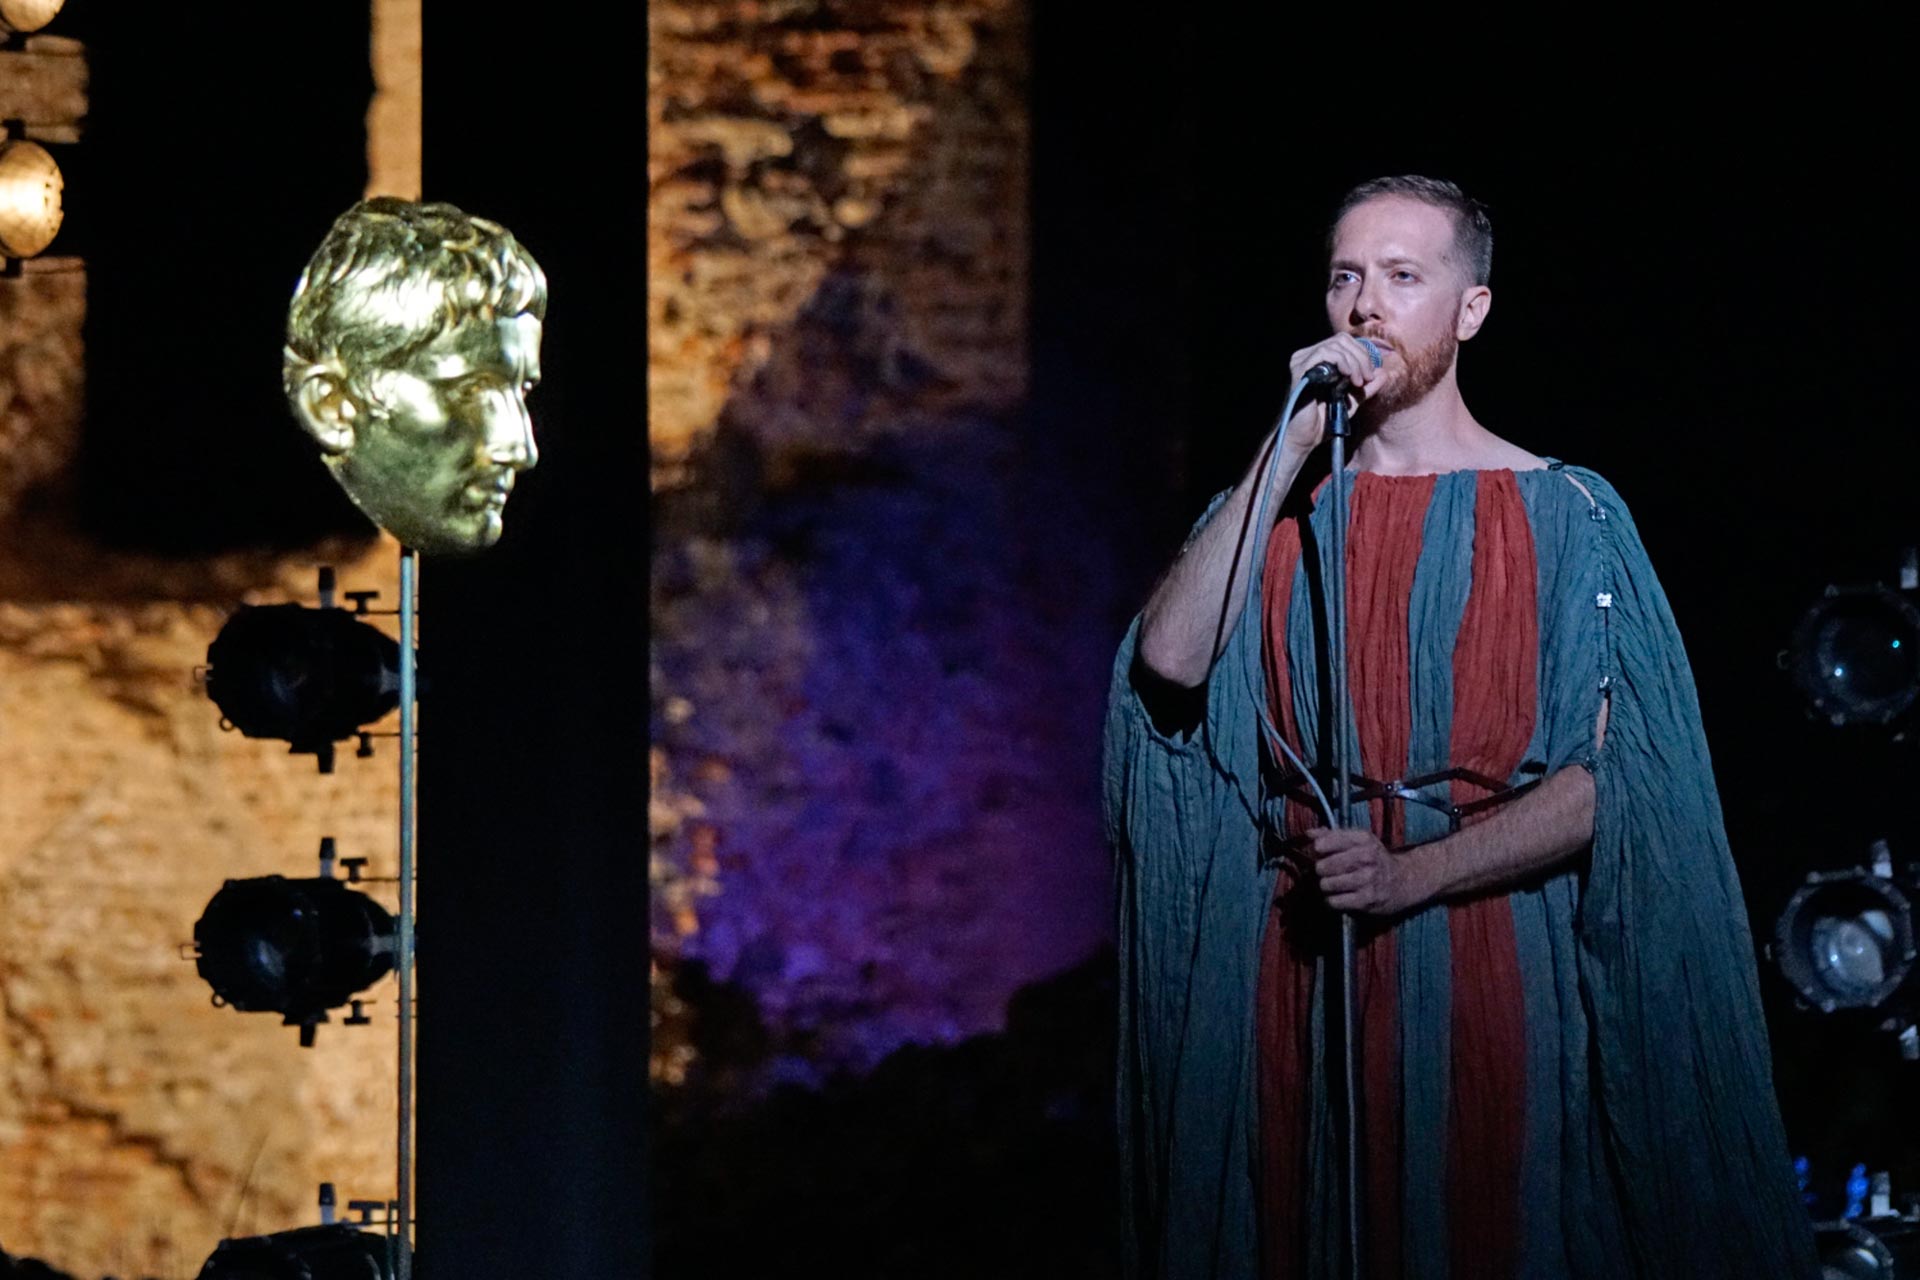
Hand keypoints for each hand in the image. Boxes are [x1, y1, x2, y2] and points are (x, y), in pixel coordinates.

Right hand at [1279, 334, 1387, 457]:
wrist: (1305, 439)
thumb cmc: (1323, 421)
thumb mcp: (1352, 402)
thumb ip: (1367, 388)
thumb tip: (1383, 372)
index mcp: (1317, 360)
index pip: (1345, 342)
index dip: (1362, 354)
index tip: (1371, 375)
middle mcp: (1307, 356)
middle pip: (1342, 340)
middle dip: (1361, 357)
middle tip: (1367, 378)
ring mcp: (1301, 361)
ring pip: (1336, 345)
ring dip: (1354, 361)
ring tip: (1358, 382)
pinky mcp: (1299, 369)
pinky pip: (1324, 353)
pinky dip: (1342, 362)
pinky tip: (1348, 377)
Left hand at [1298, 826, 1428, 916]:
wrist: (1403, 881)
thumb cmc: (1374, 859)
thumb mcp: (1359, 841)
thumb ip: (1332, 835)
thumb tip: (1308, 834)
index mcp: (1362, 839)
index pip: (1324, 843)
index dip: (1317, 850)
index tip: (1320, 853)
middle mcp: (1366, 857)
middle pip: (1322, 866)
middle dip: (1321, 870)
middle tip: (1327, 872)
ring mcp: (1367, 879)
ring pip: (1327, 884)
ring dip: (1326, 886)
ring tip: (1334, 884)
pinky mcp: (1367, 900)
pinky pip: (1334, 901)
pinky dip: (1333, 901)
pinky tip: (1340, 896)